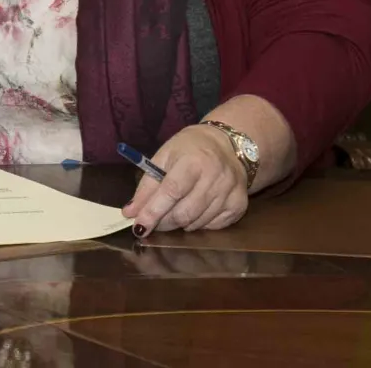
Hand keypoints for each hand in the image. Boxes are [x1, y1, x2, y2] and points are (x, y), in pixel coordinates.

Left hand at [122, 123, 248, 236]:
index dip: (153, 211)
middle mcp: (216, 177)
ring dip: (179, 224)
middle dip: (163, 222)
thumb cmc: (190, 149)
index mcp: (194, 160)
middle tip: (152, 223)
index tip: (139, 226)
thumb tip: (130, 212)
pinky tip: (193, 213)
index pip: (171, 191)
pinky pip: (213, 226)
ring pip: (198, 223)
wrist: (228, 145)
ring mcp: (230, 193)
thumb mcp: (164, 156)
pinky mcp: (239, 206)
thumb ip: (147, 184)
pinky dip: (198, 225)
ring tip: (171, 215)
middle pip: (185, 211)